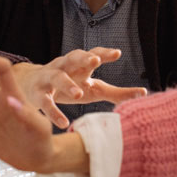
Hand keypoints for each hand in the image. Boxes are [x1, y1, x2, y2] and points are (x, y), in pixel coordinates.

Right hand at [11, 47, 148, 127]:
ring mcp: (50, 78)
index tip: (117, 53)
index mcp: (81, 66)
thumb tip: (144, 93)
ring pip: (57, 77)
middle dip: (83, 58)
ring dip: (67, 83)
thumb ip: (117, 92)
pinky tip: (63, 123)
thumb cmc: (71, 87)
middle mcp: (65, 67)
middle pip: (74, 57)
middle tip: (94, 60)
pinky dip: (53, 112)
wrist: (32, 87)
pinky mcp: (38, 94)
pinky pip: (45, 102)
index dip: (104, 53)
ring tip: (79, 94)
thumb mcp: (94, 89)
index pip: (93, 54)